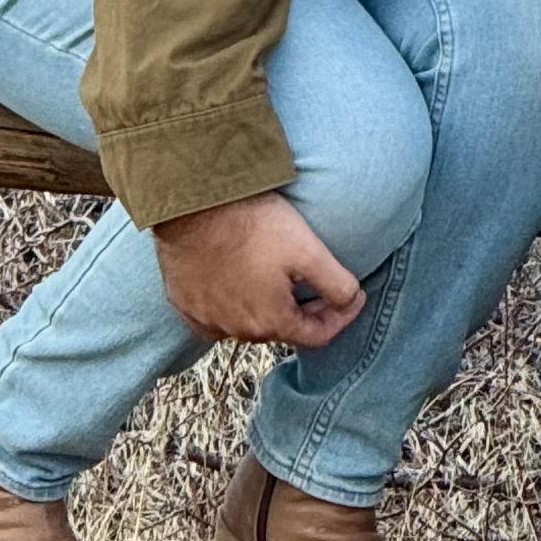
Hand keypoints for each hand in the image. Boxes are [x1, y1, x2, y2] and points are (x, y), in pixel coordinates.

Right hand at [152, 190, 365, 348]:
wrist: (194, 205)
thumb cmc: (253, 224)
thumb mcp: (308, 251)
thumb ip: (337, 284)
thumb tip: (350, 300)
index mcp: (270, 323)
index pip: (317, 336)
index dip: (341, 316)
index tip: (354, 295)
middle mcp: (236, 331)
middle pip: (284, 328)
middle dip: (308, 309)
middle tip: (321, 280)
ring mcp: (206, 319)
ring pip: (250, 321)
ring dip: (271, 304)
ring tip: (282, 274)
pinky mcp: (185, 303)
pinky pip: (218, 312)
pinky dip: (236, 300)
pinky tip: (243, 276)